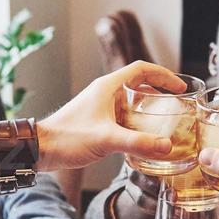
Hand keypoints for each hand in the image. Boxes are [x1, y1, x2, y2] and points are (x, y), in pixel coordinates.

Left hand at [38, 62, 184, 170]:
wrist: (40, 150)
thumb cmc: (67, 138)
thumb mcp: (106, 139)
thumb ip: (138, 143)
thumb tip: (167, 146)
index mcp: (107, 87)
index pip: (141, 69)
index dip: (163, 75)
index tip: (178, 87)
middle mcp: (104, 93)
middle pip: (138, 84)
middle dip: (158, 92)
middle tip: (175, 104)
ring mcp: (99, 107)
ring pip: (130, 102)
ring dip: (147, 109)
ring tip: (163, 122)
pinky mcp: (96, 122)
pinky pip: (122, 117)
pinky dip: (136, 123)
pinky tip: (142, 139)